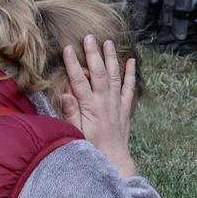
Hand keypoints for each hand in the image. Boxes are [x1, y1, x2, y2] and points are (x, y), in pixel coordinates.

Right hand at [59, 35, 137, 177]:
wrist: (113, 160)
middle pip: (99, 73)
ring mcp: (117, 104)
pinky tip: (130, 61)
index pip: (80, 81)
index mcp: (90, 108)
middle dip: (93, 54)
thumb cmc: (91, 148)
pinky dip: (130, 74)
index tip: (68, 49)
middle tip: (89, 37)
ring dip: (111, 58)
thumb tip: (66, 94)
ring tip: (108, 42)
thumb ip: (71, 113)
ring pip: (115, 76)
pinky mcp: (126, 109)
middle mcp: (105, 103)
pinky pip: (130, 88)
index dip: (73, 64)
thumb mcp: (76, 133)